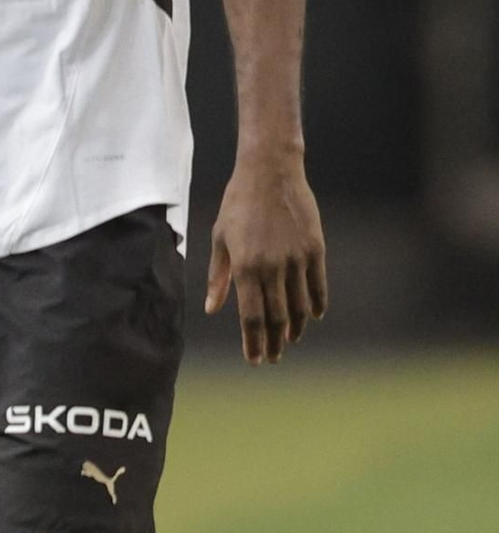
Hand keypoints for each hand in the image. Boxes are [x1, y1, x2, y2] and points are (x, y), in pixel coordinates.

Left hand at [206, 153, 327, 364]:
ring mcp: (296, 259)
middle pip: (276, 318)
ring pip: (298, 306)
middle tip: (272, 357)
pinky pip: (318, 285)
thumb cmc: (238, 203)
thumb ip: (218, 277)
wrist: (270, 172)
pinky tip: (312, 316)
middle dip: (274, 342)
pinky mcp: (315, 249)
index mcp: (245, 267)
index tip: (254, 360)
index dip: (253, 342)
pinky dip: (316, 304)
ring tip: (290, 340)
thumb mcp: (220, 238)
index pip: (251, 317)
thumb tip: (213, 308)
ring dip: (294, 328)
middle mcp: (272, 268)